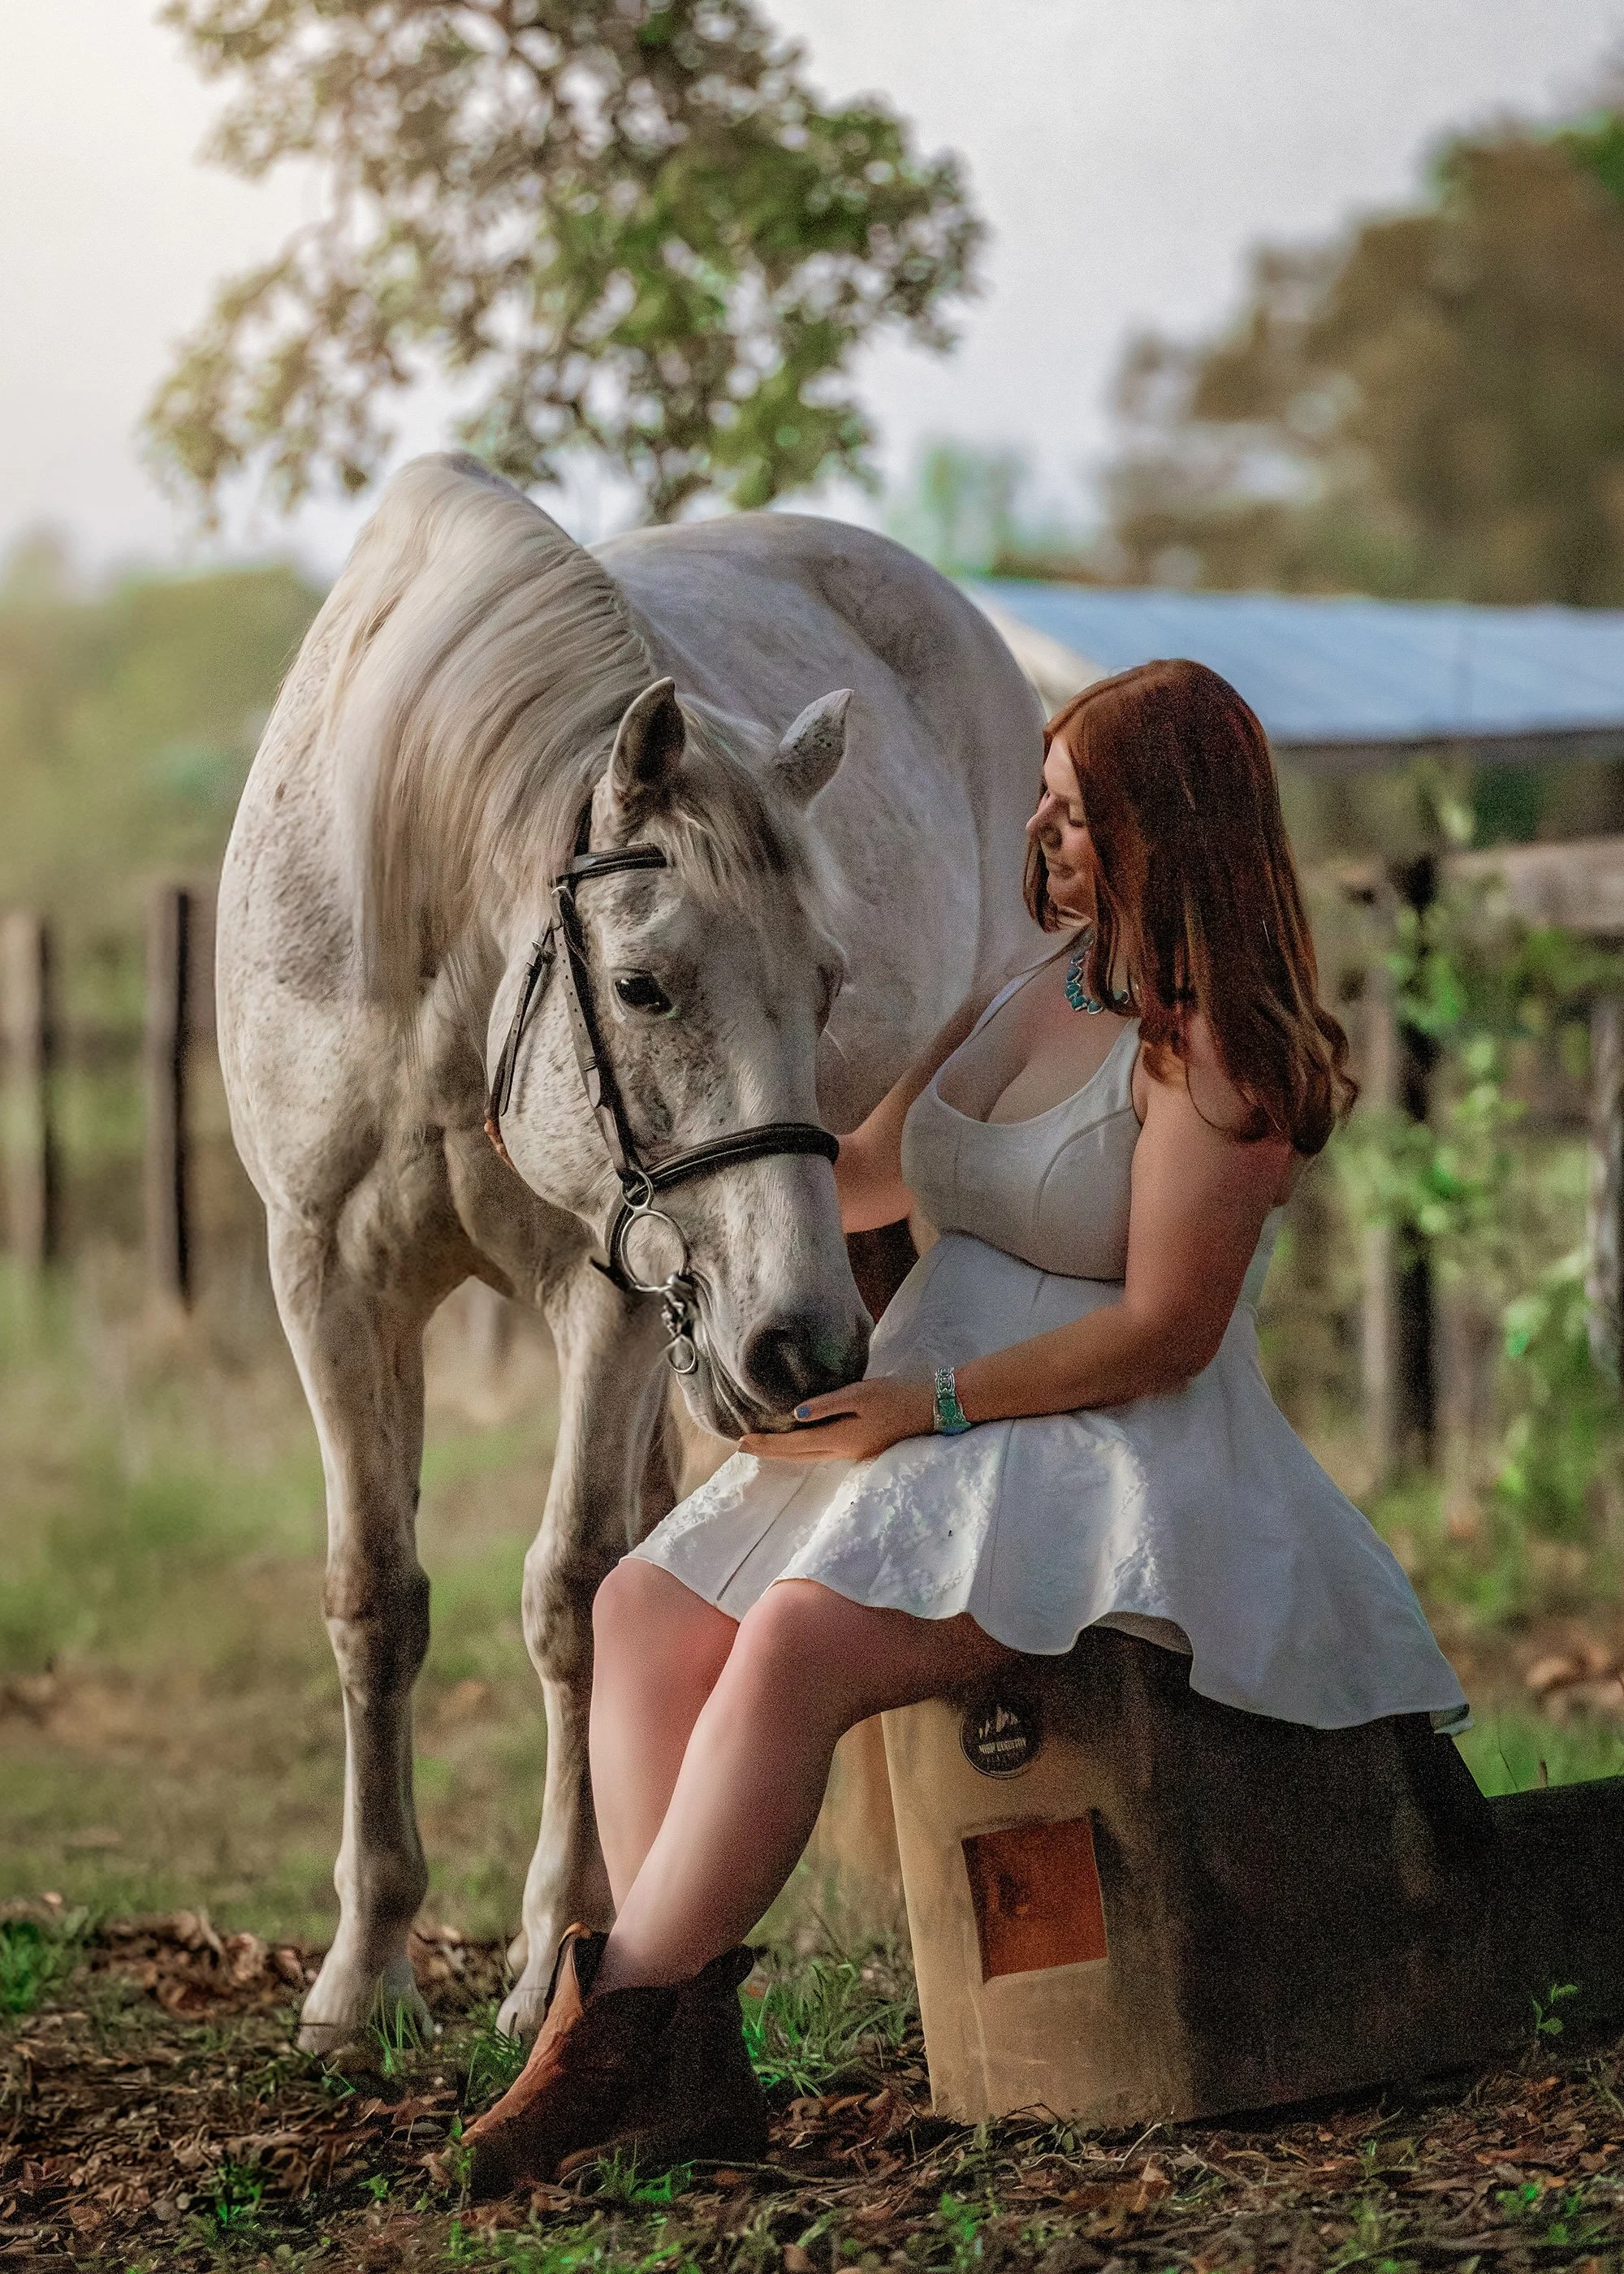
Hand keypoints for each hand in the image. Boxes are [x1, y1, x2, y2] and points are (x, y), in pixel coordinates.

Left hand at [740, 1376, 935, 1462]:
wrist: (932, 1409)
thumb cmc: (896, 1396)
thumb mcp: (860, 1393)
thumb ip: (827, 1404)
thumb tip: (795, 1415)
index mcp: (841, 1438)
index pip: (795, 1444)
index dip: (767, 1444)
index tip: (742, 1441)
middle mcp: (844, 1451)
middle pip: (798, 1456)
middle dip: (769, 1452)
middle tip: (742, 1448)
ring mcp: (853, 1453)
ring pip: (808, 1457)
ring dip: (783, 1453)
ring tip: (762, 1447)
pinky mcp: (861, 1448)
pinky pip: (820, 1452)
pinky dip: (801, 1450)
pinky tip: (795, 1444)